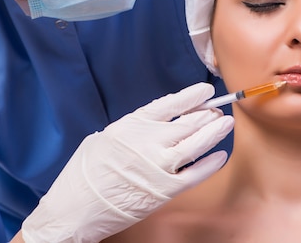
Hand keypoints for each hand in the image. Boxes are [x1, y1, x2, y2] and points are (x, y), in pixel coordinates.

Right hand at [21, 82, 233, 242]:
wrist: (75, 210)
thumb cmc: (84, 174)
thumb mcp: (102, 138)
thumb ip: (130, 130)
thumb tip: (153, 125)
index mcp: (131, 125)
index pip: (169, 104)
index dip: (190, 96)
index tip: (204, 90)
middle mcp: (148, 142)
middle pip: (187, 123)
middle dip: (206, 114)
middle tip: (217, 110)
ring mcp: (158, 166)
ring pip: (196, 144)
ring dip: (214, 132)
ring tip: (225, 123)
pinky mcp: (165, 190)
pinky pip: (195, 175)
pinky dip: (210, 164)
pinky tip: (220, 155)